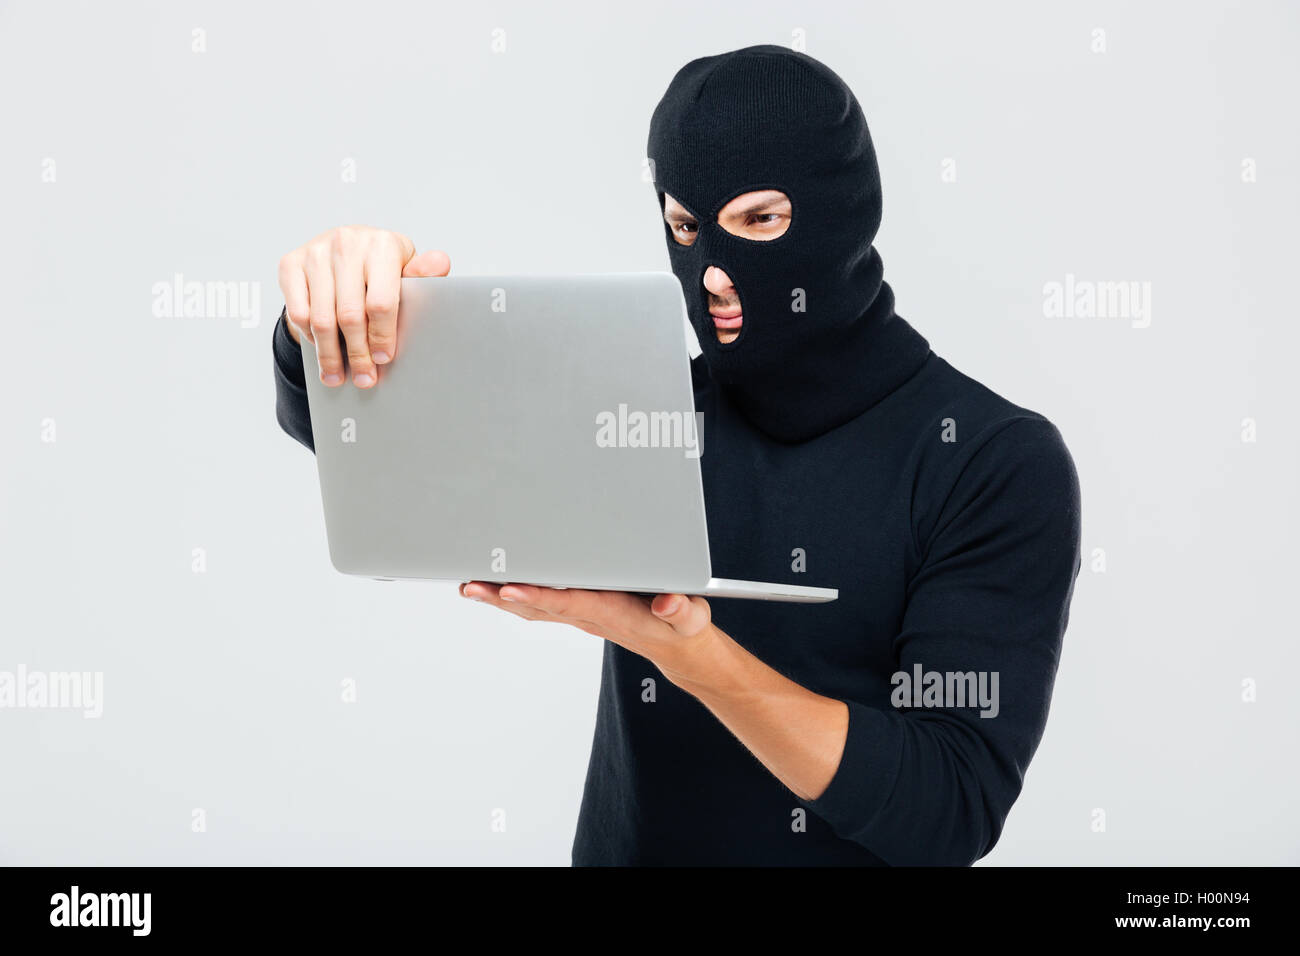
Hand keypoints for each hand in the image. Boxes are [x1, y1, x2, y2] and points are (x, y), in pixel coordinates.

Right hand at [277, 225, 450, 387]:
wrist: (343, 247)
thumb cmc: (381, 267)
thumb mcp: (406, 270)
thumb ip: (423, 274)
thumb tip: (440, 263)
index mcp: (382, 245)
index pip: (381, 302)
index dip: (382, 337)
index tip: (382, 360)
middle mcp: (347, 243)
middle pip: (350, 315)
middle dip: (357, 354)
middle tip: (363, 378)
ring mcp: (316, 252)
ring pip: (321, 319)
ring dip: (330, 355)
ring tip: (337, 377)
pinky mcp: (290, 263)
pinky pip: (298, 312)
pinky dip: (310, 337)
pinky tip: (322, 350)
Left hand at [460, 582, 720, 686]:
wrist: (677, 646)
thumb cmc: (681, 627)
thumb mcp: (690, 617)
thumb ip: (680, 610)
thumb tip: (668, 603)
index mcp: (610, 611)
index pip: (568, 601)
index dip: (538, 594)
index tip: (509, 588)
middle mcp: (588, 613)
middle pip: (538, 604)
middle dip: (503, 595)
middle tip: (471, 585)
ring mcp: (580, 613)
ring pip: (533, 605)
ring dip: (500, 597)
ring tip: (469, 586)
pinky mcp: (579, 608)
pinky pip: (540, 603)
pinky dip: (514, 596)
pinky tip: (493, 588)